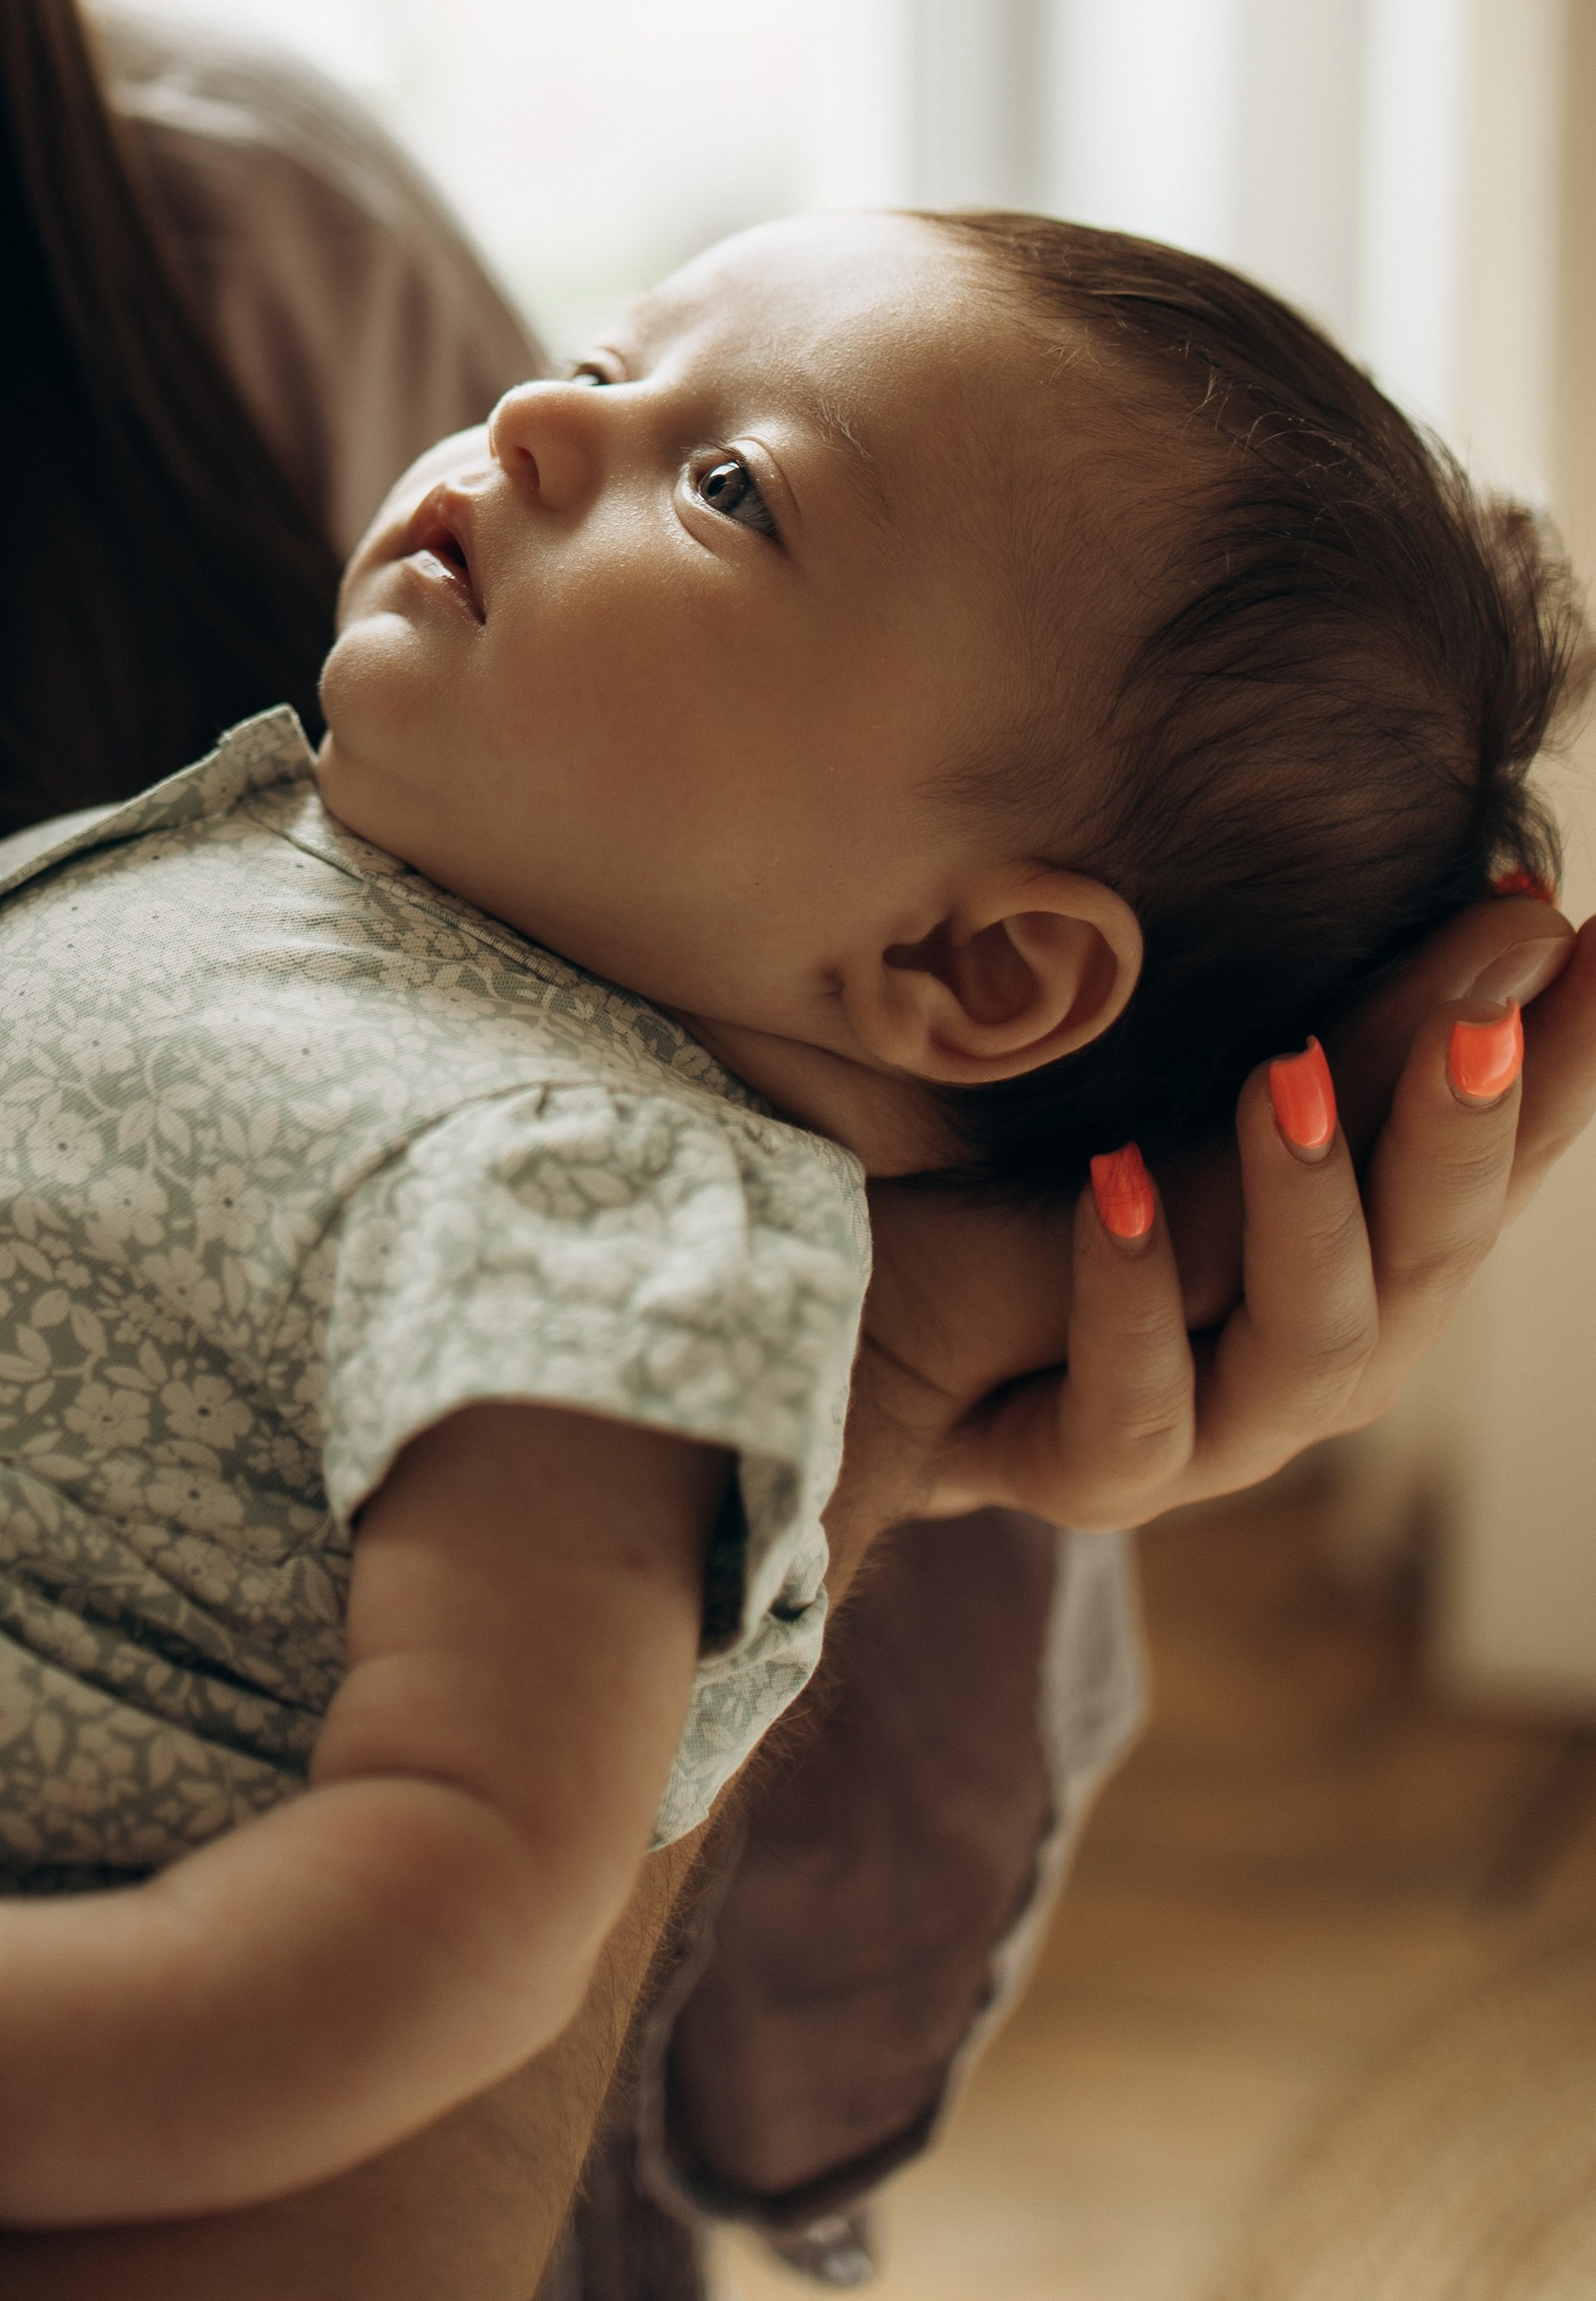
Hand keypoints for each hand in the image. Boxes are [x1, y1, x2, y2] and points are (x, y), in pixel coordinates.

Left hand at [854, 898, 1593, 1531]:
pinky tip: (1114, 1186)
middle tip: (1483, 1009)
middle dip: (1468, 1131)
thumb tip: (1512, 904)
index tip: (1591, 935)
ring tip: (1281, 1075)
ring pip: (1314, 1346)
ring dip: (1310, 1204)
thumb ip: (1344, 1039)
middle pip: (1431, 1258)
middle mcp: (1321, 1354)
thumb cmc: (1032, 1195)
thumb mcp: (1185, 1094)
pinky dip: (1134, 1296)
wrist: (861, 1331)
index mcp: (1366, 1260)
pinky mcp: (1093, 1478)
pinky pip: (1138, 1410)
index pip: (1492, 1163)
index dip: (1564, 1068)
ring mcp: (1217, 1434)